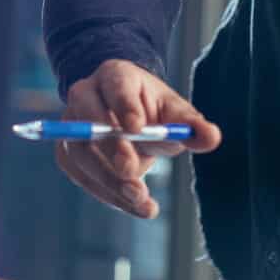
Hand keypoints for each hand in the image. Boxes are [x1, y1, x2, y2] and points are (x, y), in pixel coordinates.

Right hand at [54, 59, 220, 219]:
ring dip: (109, 182)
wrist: (125, 116)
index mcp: (114, 76)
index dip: (124, 107)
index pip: (116, 87)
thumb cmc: (152, 110)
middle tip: (135, 180)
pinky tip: (131, 204)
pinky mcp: (67, 152)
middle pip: (89, 122)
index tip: (136, 129)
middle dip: (112, 152)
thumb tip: (211, 137)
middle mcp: (84, 95)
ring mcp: (70, 124)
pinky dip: (106, 193)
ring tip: (142, 202)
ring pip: (81, 154)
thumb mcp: (175, 112)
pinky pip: (81, 175)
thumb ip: (191, 125)